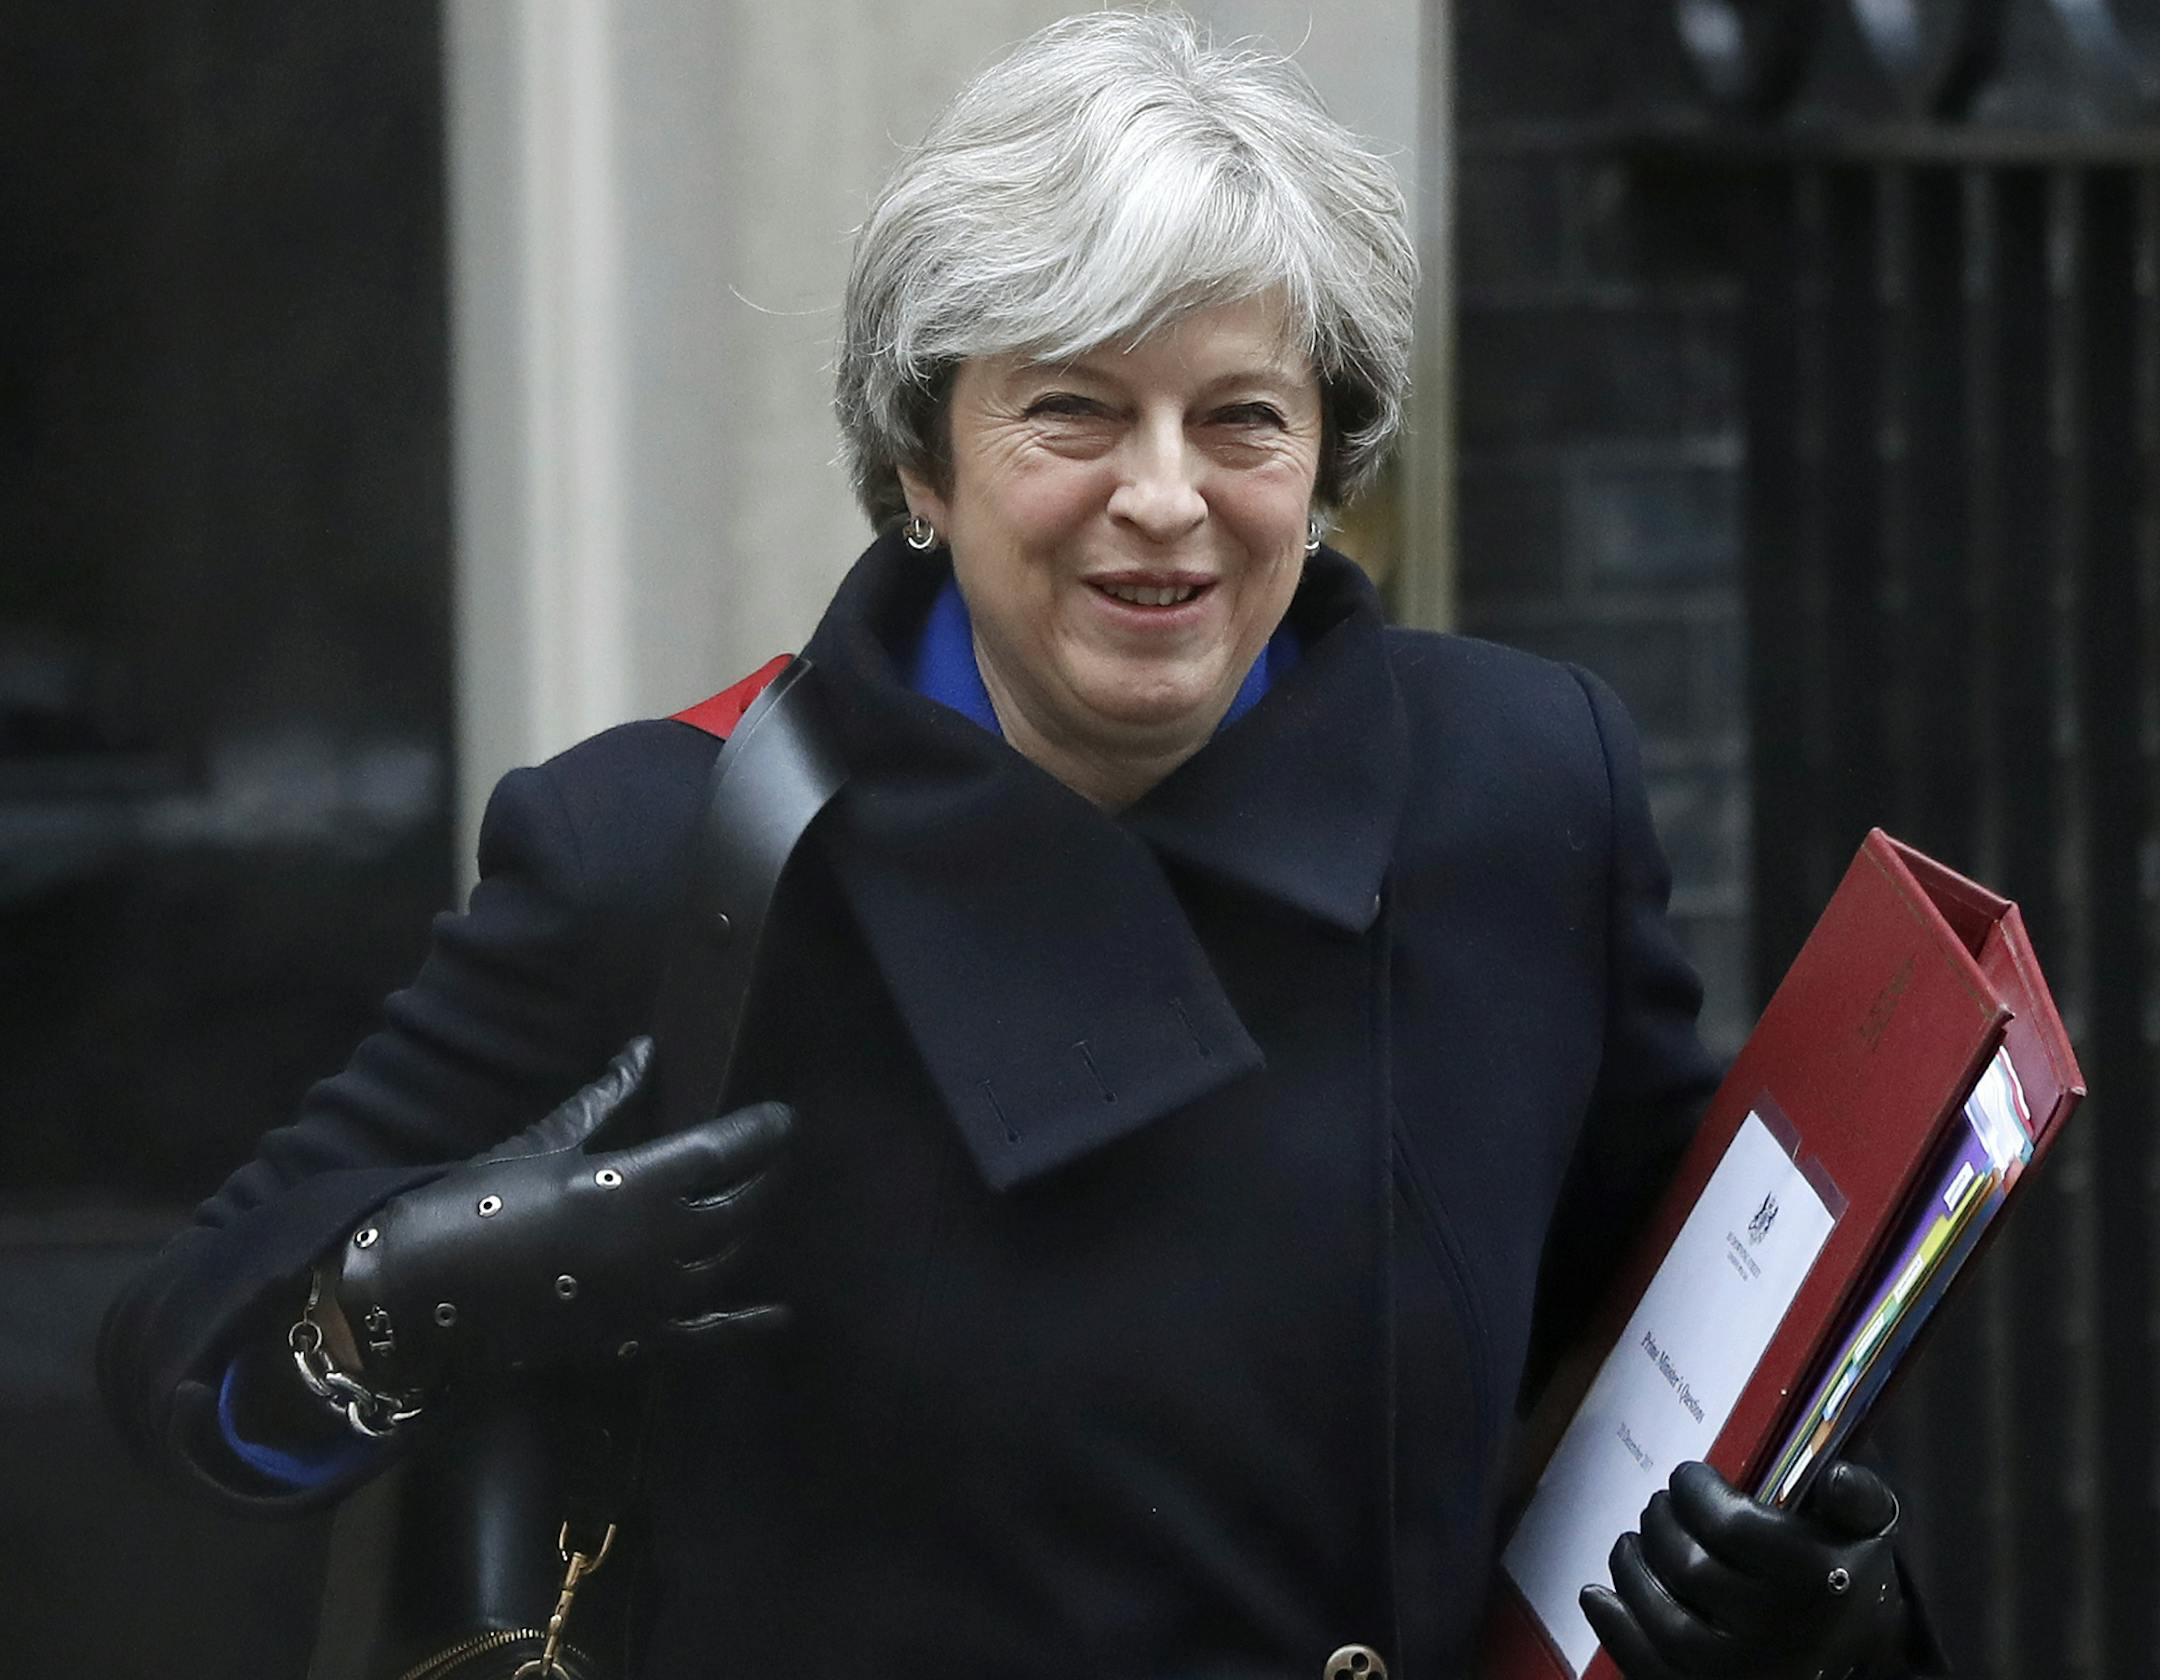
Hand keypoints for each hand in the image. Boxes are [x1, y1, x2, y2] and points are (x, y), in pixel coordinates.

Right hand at [330, 1037, 790, 1397]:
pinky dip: (746, 1324)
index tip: (784, 1118)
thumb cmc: (481, 1198)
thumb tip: (645, 1048)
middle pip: (740, 1205)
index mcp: (641, 1181)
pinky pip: (706, 1332)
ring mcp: (653, 1294)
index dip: (762, 1131)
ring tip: (756, 1204)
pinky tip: (780, 1316)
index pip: (726, 1150)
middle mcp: (662, 1239)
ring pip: (727, 1258)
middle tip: (771, 1159)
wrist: (423, 1287)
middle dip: (763, 1178)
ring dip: (748, 1229)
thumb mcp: (551, 1139)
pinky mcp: (635, 1337)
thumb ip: (611, 1098)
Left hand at [1581, 1458, 1907, 1679]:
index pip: (1727, 1522)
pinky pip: (1648, 1665)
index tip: (1688, 1479)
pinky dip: (1614, 1626)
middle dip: (1660, 1522)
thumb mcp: (1869, 1535)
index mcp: (1812, 1579)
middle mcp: (1777, 1630)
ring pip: (1660, 1612)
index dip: (1694, 1489)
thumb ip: (1857, 1497)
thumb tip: (1834, 1473)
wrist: (1861, 1666)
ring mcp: (1741, 1671)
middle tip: (1658, 1508)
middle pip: (1686, 1563)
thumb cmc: (1848, 1585)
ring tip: (1631, 1543)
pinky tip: (1598, 1595)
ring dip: (1631, 1568)